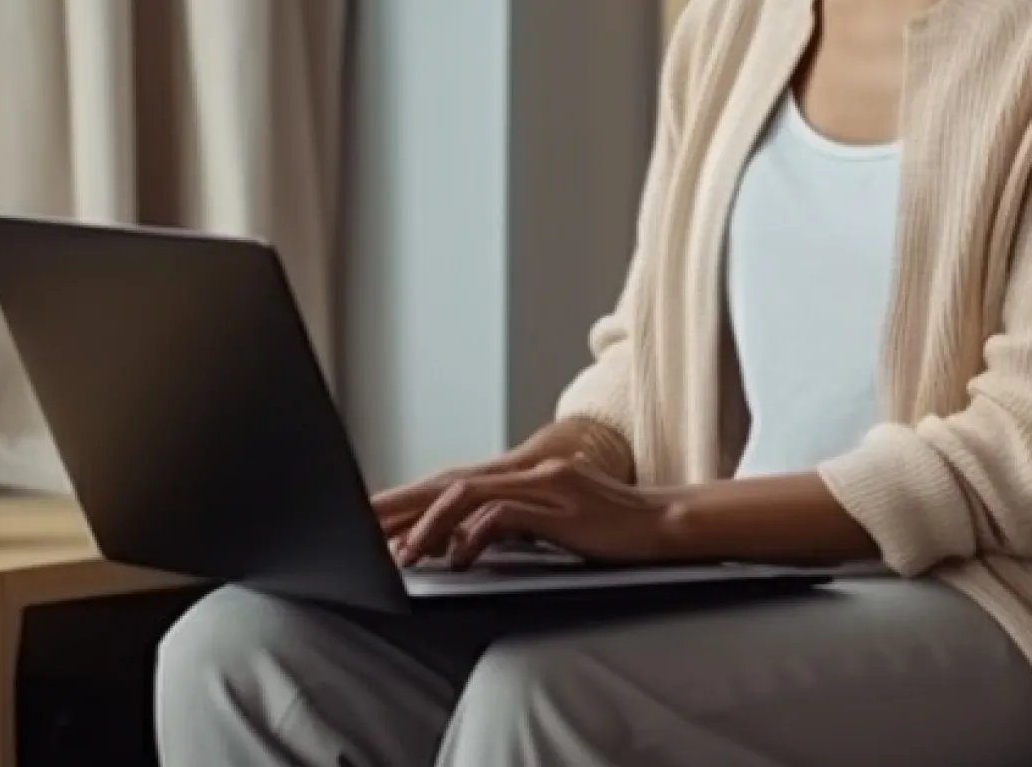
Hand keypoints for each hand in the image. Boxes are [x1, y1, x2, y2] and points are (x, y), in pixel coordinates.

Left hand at [371, 417, 631, 546]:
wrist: (669, 525)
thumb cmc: (614, 534)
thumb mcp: (554, 525)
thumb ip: (513, 525)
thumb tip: (464, 545)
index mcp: (522, 476)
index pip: (453, 485)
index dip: (410, 502)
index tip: (374, 521)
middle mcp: (526, 471)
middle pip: (447, 484)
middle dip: (401, 508)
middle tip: (361, 527)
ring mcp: (542, 484)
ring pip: (466, 495)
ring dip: (431, 527)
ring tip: (406, 556)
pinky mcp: (558, 504)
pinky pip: (502, 516)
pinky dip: (474, 537)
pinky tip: (459, 559)